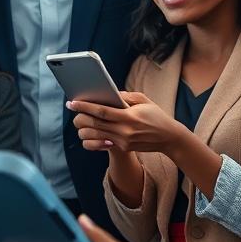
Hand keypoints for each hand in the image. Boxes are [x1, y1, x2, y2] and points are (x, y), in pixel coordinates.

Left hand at [69, 92, 190, 155]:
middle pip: (95, 124)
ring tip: (79, 120)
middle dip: (80, 116)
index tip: (73, 102)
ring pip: (96, 135)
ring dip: (83, 128)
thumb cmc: (156, 115)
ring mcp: (123, 141)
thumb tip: (109, 93)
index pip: (101, 111)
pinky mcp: (124, 148)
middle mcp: (124, 131)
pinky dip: (93, 136)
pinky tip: (89, 130)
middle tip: (71, 109)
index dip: (85, 106)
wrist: (169, 138)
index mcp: (129, 117)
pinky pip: (103, 142)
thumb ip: (126, 96)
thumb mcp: (144, 100)